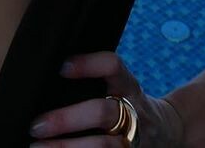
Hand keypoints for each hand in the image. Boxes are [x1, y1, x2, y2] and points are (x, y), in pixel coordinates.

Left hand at [28, 50, 185, 145]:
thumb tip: (47, 81)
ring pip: (103, 146)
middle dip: (67, 120)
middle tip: (37, 126)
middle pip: (102, 112)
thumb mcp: (122, 86)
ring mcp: (134, 139)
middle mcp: (133, 111)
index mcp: (129, 86)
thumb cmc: (129, 104)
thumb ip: (96, 82)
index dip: (90, 65)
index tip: (63, 68)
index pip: (113, 66)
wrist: (167, 132)